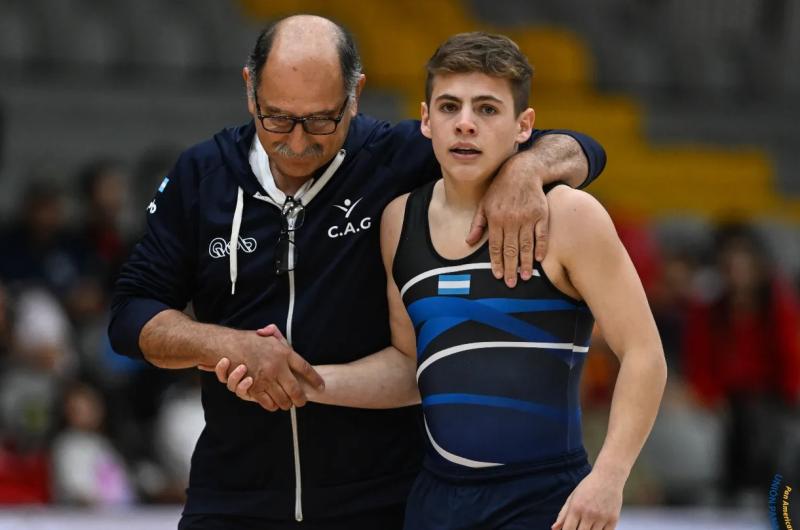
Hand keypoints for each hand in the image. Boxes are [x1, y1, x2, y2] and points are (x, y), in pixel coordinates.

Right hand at [198, 324, 322, 410]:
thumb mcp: (269, 337)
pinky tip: (275, 405)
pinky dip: (272, 406)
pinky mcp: (254, 387)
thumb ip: (281, 341)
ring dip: (287, 404)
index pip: (306, 369)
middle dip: (301, 399)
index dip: (315, 379)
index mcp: (284, 353)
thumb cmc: (249, 340)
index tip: (322, 387)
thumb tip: (288, 346)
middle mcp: (277, 367)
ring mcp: (266, 378)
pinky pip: (267, 402)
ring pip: (283, 399)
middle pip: (296, 389)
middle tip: (303, 402)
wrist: (228, 344)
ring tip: (289, 405)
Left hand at [466, 162, 547, 287]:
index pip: (496, 246)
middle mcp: (511, 220)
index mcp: (496, 219)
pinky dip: (540, 247)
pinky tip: (539, 259)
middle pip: (511, 249)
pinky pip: (541, 235)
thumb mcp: (484, 204)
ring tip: (525, 277)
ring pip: (526, 245)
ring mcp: (527, 217)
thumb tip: (469, 242)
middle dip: (510, 268)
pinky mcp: (541, 214)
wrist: (522, 171)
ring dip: (525, 262)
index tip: (498, 275)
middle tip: (511, 283)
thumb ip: (477, 224)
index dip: (496, 262)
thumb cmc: (499, 189)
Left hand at [551, 470, 623, 529]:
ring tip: (587, 525)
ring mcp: (602, 517)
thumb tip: (553, 528)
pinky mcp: (613, 519)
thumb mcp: (573, 497)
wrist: (609, 476)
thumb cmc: (588, 487)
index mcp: (576, 507)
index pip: (568, 529)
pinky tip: (597, 526)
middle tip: (578, 526)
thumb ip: (563, 514)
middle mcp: (588, 513)